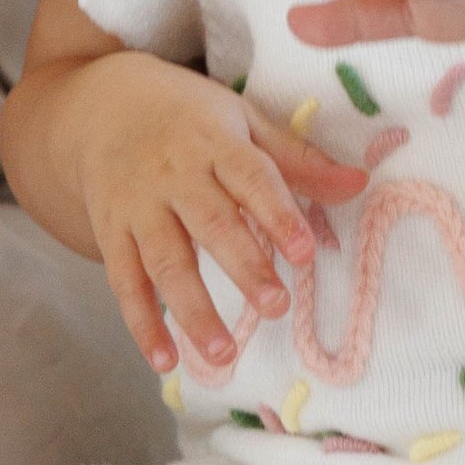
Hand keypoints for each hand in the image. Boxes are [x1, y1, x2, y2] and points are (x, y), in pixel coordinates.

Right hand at [72, 57, 370, 377]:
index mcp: (215, 142)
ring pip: (165, 262)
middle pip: (210, 225)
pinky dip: (142, 323)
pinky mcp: (111, 233)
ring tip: (224, 352)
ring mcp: (138, 207)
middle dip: (243, 267)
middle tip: (276, 307)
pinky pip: (124, 282)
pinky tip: (165, 359)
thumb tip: (360, 182)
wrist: (104, 106)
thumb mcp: (244, 121)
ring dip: (193, 309)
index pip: (250, 178)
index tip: (304, 252)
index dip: (277, 214)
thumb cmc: (191, 119)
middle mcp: (174, 175)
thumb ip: (298, 159)